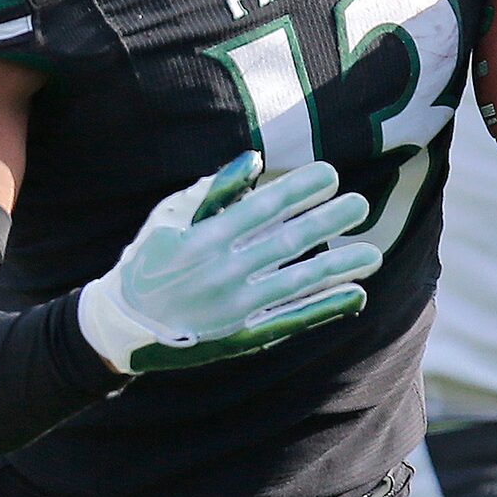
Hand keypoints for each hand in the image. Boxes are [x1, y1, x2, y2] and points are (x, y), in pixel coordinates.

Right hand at [76, 151, 381, 373]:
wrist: (124, 326)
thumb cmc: (148, 262)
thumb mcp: (169, 219)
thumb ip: (213, 191)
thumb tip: (254, 160)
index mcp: (203, 239)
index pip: (261, 208)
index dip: (299, 190)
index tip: (330, 175)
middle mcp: (221, 273)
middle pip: (286, 242)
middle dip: (327, 222)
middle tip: (360, 205)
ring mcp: (233, 309)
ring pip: (297, 283)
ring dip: (338, 267)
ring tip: (372, 253)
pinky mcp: (241, 337)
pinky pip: (291, 321)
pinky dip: (325, 308)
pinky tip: (356, 294)